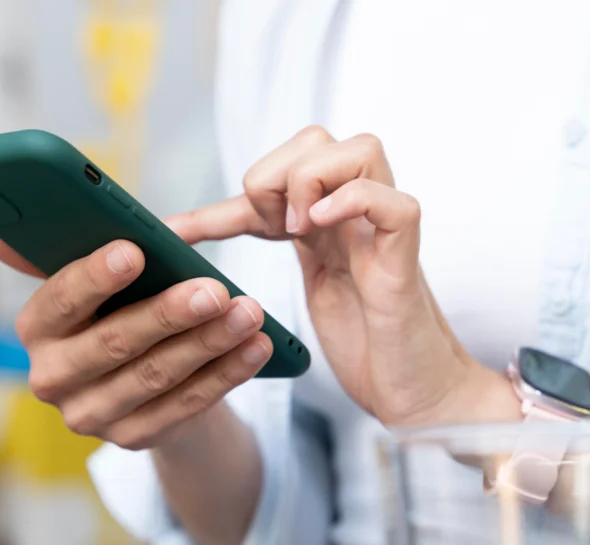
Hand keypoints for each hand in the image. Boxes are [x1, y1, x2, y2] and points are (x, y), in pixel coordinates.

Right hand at [0, 228, 271, 449]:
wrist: (139, 380)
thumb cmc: (116, 307)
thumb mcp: (92, 279)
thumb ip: (57, 249)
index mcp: (35, 328)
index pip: (58, 301)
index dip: (94, 277)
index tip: (134, 251)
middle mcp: (52, 377)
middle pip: (112, 344)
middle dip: (168, 314)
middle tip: (214, 290)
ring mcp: (90, 415)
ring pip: (155, 376)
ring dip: (208, 344)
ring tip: (248, 313)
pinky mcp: (132, 438)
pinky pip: (185, 407)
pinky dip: (225, 375)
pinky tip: (255, 348)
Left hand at [168, 126, 494, 425]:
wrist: (414, 395)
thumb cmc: (363, 350)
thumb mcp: (295, 300)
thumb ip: (262, 272)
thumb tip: (196, 276)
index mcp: (324, 224)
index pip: (272, 178)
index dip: (216, 206)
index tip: (175, 236)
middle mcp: (354, 216)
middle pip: (318, 138)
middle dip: (275, 172)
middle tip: (269, 229)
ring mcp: (382, 231)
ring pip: (360, 149)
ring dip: (313, 179)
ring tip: (298, 228)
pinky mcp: (405, 257)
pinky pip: (392, 201)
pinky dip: (352, 200)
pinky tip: (319, 227)